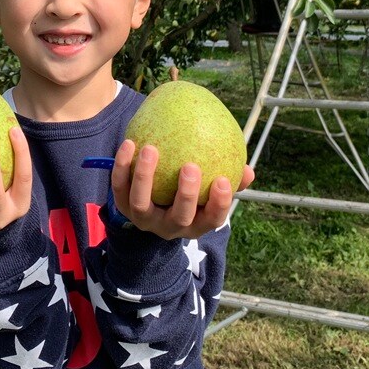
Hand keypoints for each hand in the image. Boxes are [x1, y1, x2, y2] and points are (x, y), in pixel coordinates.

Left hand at [110, 140, 254, 239]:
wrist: (151, 201)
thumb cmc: (188, 190)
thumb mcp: (208, 188)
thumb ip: (229, 178)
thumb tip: (249, 170)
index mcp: (196, 223)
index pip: (212, 219)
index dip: (219, 204)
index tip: (223, 180)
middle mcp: (170, 226)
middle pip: (179, 217)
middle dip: (186, 195)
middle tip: (191, 166)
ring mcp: (144, 219)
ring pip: (141, 204)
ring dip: (145, 176)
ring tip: (151, 149)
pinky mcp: (122, 207)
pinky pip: (120, 187)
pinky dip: (122, 167)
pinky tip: (130, 142)